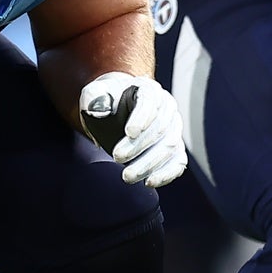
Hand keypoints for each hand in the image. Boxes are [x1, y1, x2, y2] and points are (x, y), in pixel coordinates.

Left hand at [79, 72, 185, 186]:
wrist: (117, 111)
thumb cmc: (106, 102)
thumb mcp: (94, 94)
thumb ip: (93, 97)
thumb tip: (98, 108)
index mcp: (149, 90)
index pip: (150, 101)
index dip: (142, 117)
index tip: (129, 133)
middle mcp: (166, 108)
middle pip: (160, 127)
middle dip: (139, 145)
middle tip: (116, 158)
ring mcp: (173, 129)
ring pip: (170, 146)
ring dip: (149, 164)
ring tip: (127, 176)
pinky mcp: (175, 148)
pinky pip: (178, 161)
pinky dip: (166, 173)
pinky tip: (150, 181)